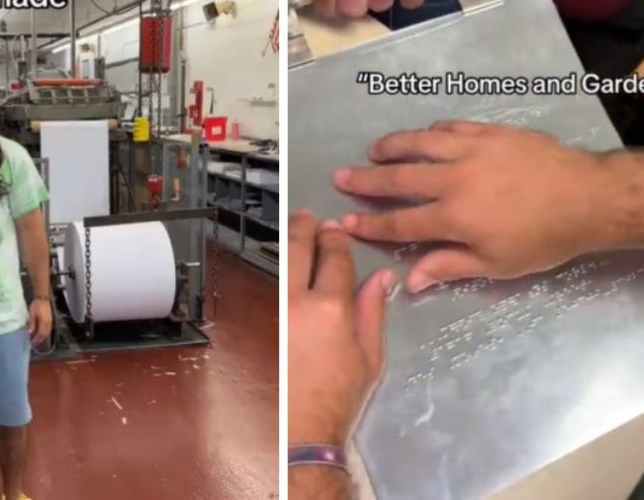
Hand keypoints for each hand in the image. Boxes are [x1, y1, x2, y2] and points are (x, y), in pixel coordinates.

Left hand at [28, 298, 52, 345]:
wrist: (43, 298)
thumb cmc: (37, 305)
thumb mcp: (32, 314)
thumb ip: (32, 324)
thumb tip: (30, 332)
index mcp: (44, 322)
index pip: (41, 334)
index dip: (36, 339)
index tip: (32, 343)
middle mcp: (48, 323)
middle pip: (45, 335)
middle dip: (40, 340)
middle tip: (34, 343)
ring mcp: (50, 322)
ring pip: (47, 333)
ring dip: (42, 337)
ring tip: (37, 340)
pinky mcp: (50, 320)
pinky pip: (48, 329)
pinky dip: (45, 333)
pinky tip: (41, 334)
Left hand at [289, 211, 393, 446]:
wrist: (303, 427)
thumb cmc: (342, 394)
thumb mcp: (371, 354)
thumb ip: (373, 309)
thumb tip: (382, 276)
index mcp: (332, 307)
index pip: (335, 258)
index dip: (337, 239)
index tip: (336, 227)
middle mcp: (299, 303)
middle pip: (300, 251)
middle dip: (305, 229)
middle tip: (308, 217)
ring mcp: (275, 313)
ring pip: (280, 265)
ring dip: (288, 243)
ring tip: (295, 230)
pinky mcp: (261, 324)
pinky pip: (271, 288)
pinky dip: (278, 271)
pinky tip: (284, 265)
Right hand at [333, 121, 616, 290]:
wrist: (586, 198)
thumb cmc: (542, 239)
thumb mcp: (497, 265)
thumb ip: (450, 266)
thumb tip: (410, 281)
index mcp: (454, 217)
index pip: (400, 221)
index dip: (370, 224)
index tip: (346, 221)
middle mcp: (455, 179)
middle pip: (400, 177)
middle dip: (366, 180)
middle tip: (341, 176)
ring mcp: (472, 150)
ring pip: (420, 143)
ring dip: (392, 146)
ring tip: (373, 150)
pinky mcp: (490, 132)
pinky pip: (451, 127)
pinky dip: (431, 132)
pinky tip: (423, 137)